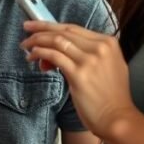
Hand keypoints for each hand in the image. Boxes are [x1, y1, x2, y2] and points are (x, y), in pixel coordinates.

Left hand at [21, 22, 136, 139]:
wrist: (117, 118)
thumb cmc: (111, 97)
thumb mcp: (109, 66)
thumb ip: (90, 54)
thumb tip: (59, 51)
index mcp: (108, 43)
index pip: (74, 28)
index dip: (53, 25)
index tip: (39, 25)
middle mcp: (100, 47)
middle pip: (64, 31)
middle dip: (42, 29)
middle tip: (27, 28)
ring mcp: (90, 60)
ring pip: (57, 41)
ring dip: (38, 41)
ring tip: (26, 46)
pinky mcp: (79, 74)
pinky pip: (54, 56)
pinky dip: (40, 53)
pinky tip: (33, 57)